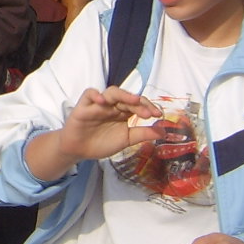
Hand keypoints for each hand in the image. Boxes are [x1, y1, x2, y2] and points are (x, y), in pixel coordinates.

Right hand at [24, 86, 162, 179]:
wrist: (79, 151)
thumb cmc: (101, 143)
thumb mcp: (125, 140)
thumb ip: (142, 134)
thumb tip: (163, 131)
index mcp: (123, 112)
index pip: (138, 104)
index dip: (148, 107)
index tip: (158, 115)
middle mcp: (112, 105)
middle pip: (127, 97)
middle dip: (139, 103)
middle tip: (148, 113)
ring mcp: (98, 104)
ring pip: (112, 92)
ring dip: (123, 95)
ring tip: (133, 101)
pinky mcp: (83, 106)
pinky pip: (89, 94)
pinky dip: (95, 94)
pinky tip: (102, 100)